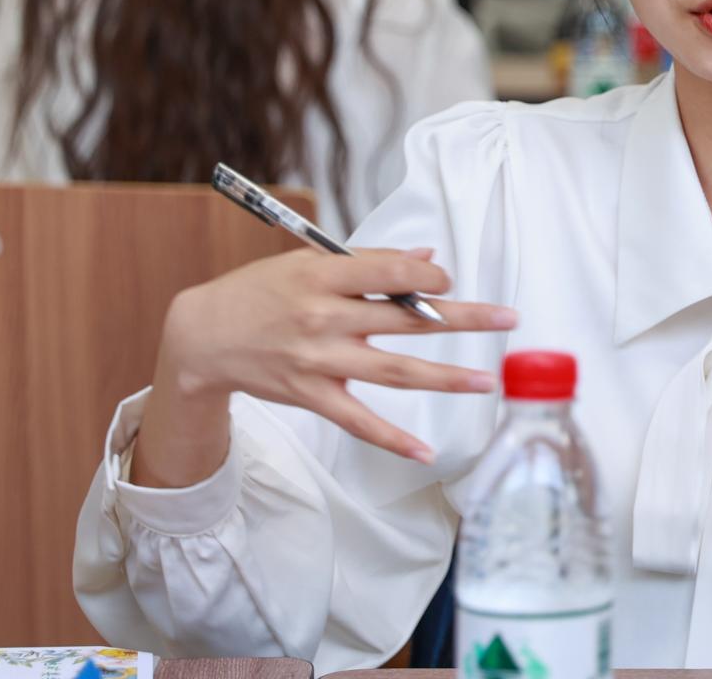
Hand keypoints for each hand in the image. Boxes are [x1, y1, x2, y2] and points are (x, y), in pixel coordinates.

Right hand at [155, 247, 516, 461]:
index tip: (448, 281)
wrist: (202, 338)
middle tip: (509, 319)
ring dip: (445, 377)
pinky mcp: (312, 395)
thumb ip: (369, 264)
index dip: (427, 276)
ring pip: (394, 371)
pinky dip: (392, 438)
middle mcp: (324, 318)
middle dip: (463, 318)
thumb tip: (427, 259)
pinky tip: (425, 451)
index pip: (390, 272)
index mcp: (323, 277)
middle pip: (406, 319)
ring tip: (486, 382)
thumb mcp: (305, 262)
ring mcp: (319, 361)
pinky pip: (359, 421)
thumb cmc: (259, 292)